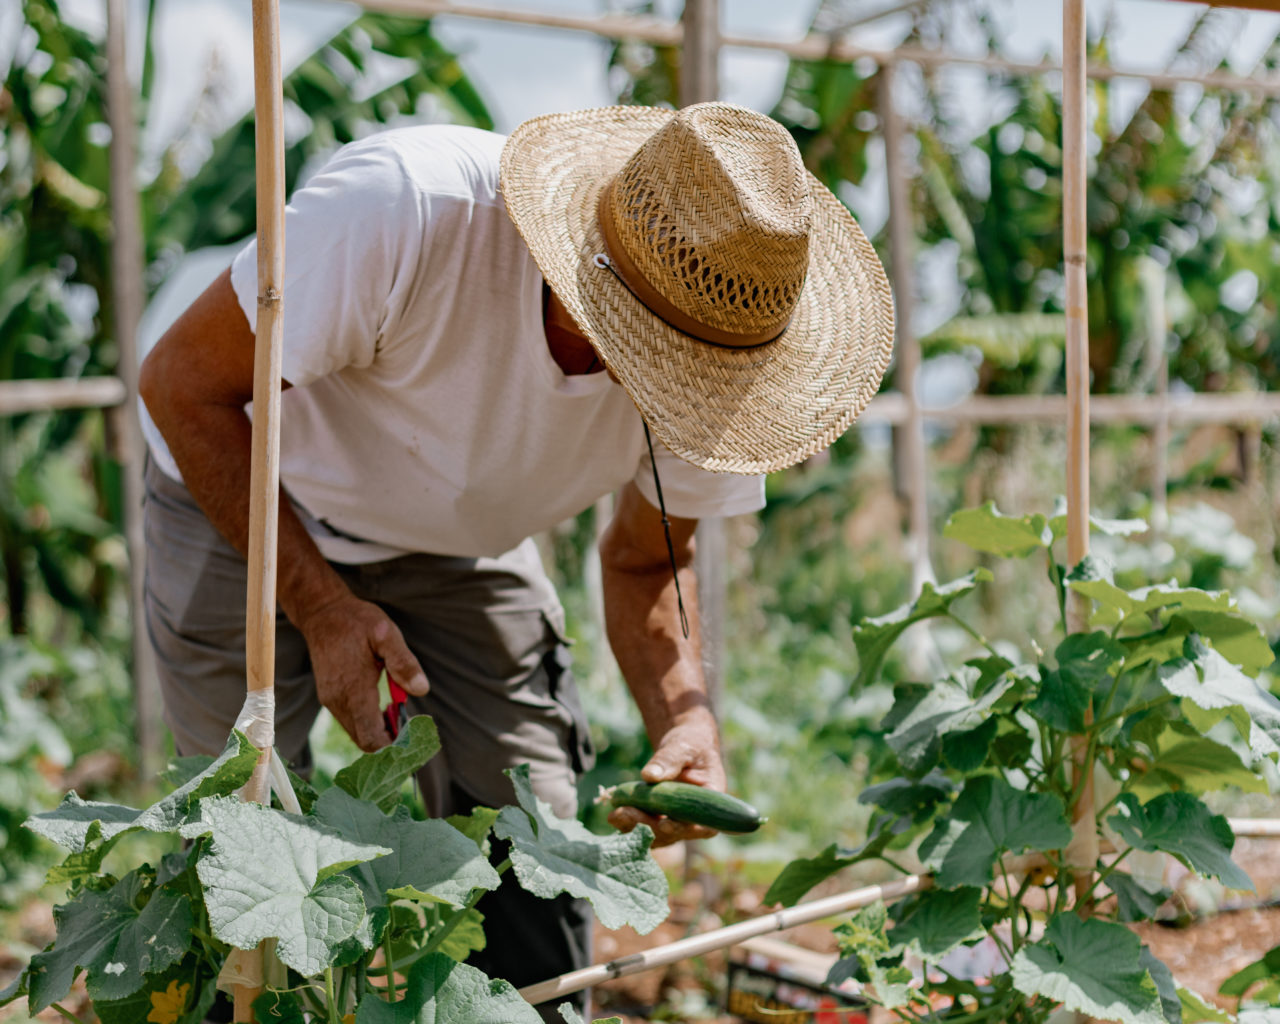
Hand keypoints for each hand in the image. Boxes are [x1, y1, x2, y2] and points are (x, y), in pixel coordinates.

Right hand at [297, 594, 428, 751]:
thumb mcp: (386, 634)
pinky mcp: (329, 698)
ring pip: (357, 734)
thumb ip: (403, 663)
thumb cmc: (357, 622)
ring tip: (398, 712)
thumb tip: (421, 690)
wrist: (322, 614)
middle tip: (410, 724)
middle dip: (390, 740)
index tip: (413, 734)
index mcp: (354, 690)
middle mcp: (338, 701)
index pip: (372, 738)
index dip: (394, 745)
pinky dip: (368, 723)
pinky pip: (351, 722)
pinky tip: (383, 707)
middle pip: (365, 742)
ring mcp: (331, 701)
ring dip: (379, 731)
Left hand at [608, 712, 725, 847]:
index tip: (664, 822)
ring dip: (636, 828)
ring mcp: (678, 822)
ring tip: (615, 814)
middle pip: (675, 833)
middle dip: (650, 826)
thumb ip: (669, 760)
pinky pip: (647, 829)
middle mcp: (696, 818)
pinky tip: (615, 815)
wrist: (683, 746)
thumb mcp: (682, 746)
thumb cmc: (690, 743)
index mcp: (711, 803)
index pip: (703, 825)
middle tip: (625, 813)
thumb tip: (649, 775)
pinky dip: (631, 824)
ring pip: (658, 835)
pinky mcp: (662, 821)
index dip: (684, 828)